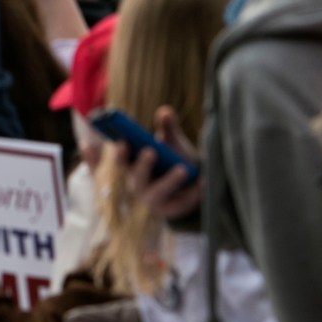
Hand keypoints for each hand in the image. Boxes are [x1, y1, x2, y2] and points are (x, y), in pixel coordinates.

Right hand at [118, 105, 202, 220]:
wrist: (189, 182)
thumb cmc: (172, 159)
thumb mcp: (170, 142)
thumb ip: (168, 128)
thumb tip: (166, 111)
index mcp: (132, 166)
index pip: (120, 161)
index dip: (119, 153)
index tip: (122, 142)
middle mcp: (138, 184)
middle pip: (136, 178)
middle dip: (142, 165)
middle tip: (151, 152)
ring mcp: (154, 200)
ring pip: (157, 193)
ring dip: (169, 181)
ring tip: (182, 169)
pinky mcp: (171, 210)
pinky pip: (180, 203)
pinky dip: (192, 194)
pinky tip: (202, 182)